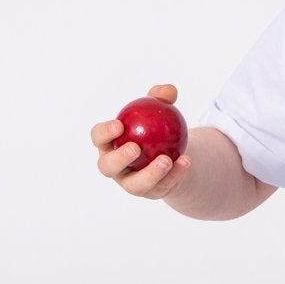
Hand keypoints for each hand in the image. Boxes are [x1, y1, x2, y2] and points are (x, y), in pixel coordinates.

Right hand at [91, 84, 193, 198]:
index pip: (98, 138)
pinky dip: (176, 174)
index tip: (119, 124)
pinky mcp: (151, 193)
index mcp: (109, 144)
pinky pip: (162, 186)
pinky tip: (186, 161)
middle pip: (107, 166)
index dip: (104, 133)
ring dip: (150, 173)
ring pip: (135, 185)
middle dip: (118, 159)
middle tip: (135, 148)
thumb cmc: (154, 129)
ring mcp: (131, 183)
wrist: (170, 155)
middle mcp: (114, 167)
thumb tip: (169, 90)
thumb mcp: (157, 112)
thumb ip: (160, 99)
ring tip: (166, 160)